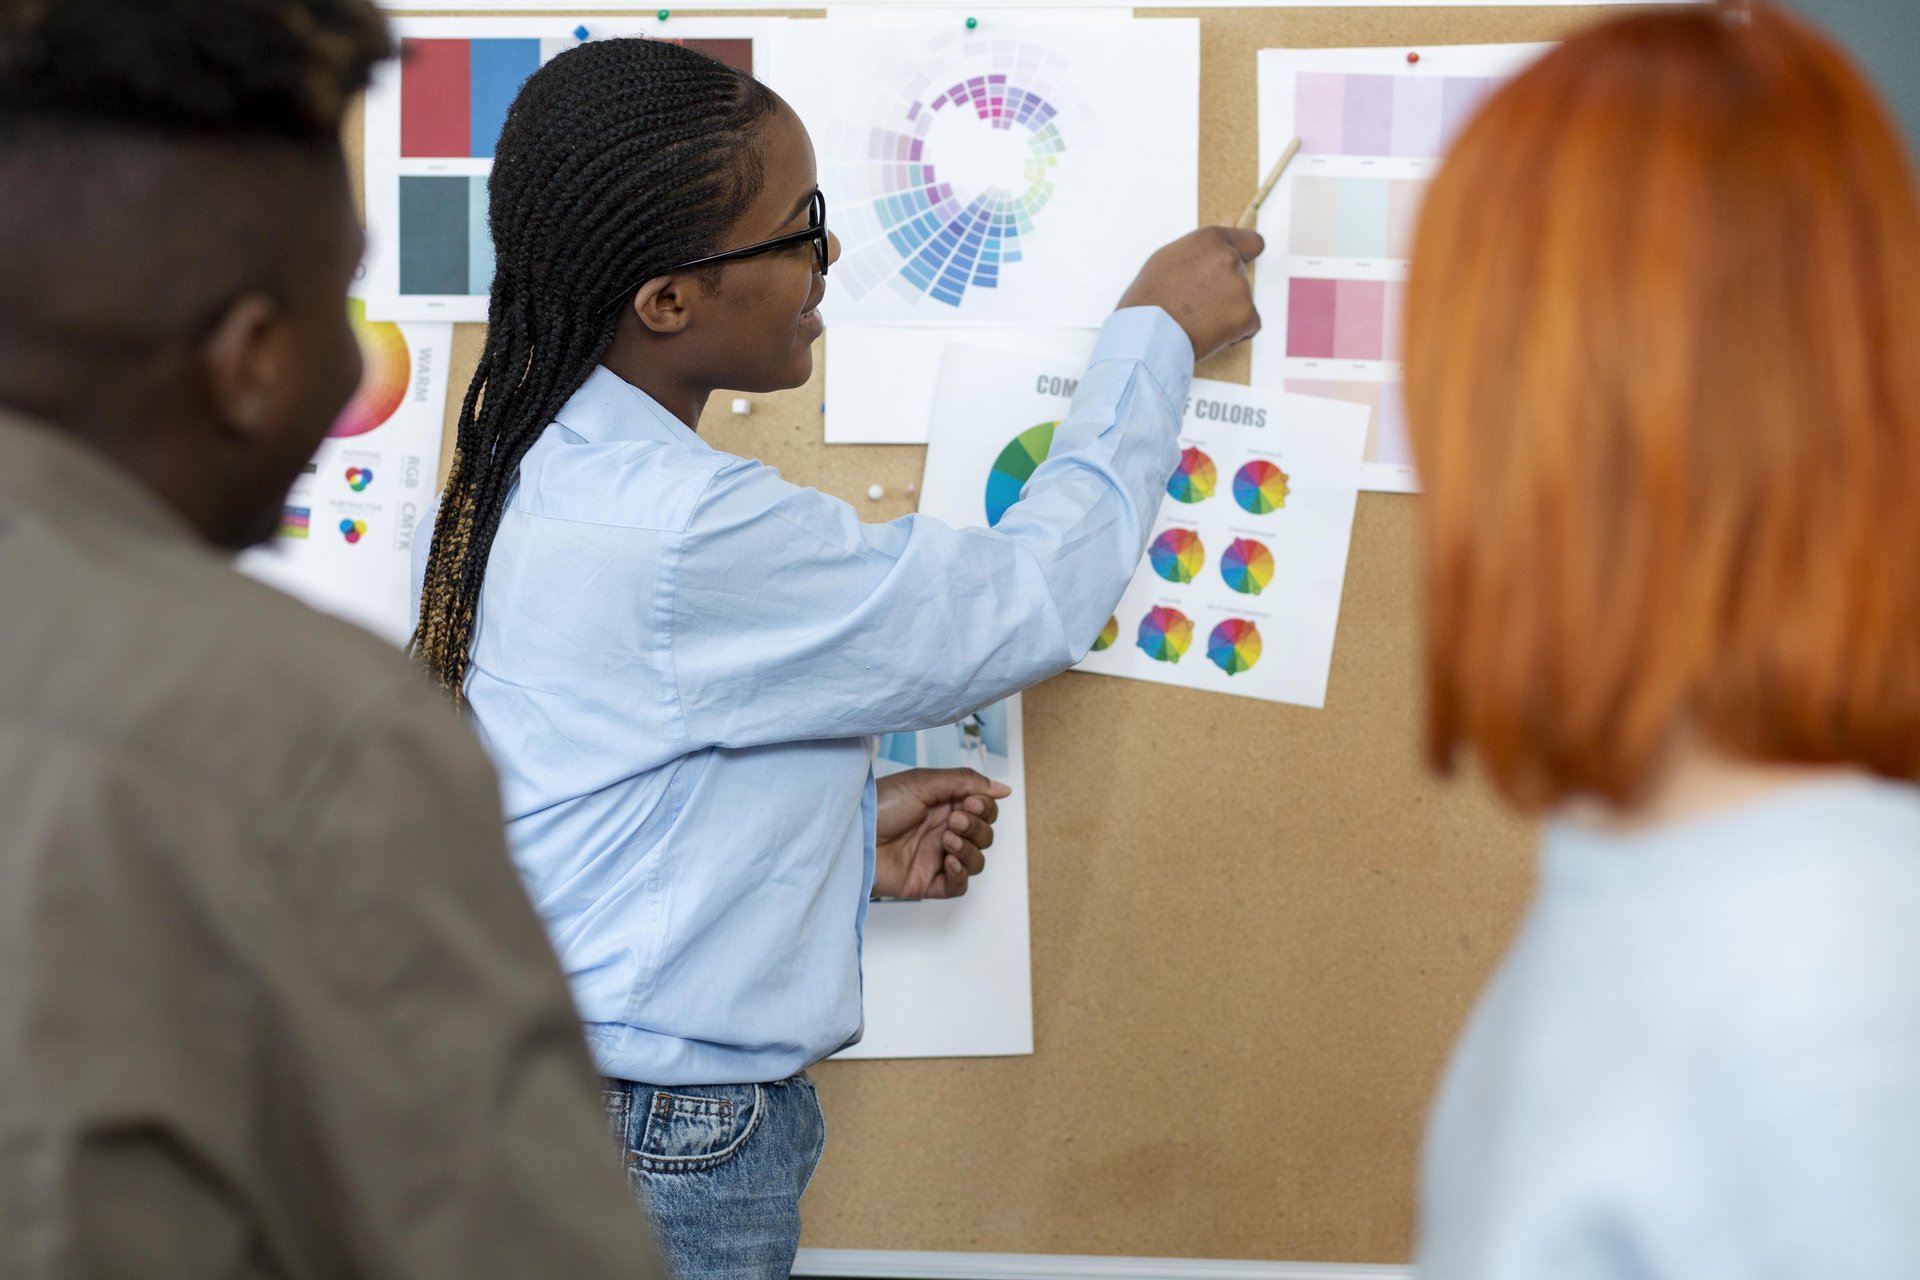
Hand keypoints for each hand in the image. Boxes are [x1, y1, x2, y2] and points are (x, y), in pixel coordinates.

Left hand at [872, 768, 1009, 899]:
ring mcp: (935, 857)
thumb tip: (1003, 789)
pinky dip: (961, 874)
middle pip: (984, 835)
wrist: (853, 835)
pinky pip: (958, 885)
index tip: (972, 804)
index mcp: (944, 805)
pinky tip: (949, 861)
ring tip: (947, 840)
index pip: (983, 811)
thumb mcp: (924, 782)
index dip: (985, 809)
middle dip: (976, 828)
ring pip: (976, 861)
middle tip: (954, 821)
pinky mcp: (926, 881)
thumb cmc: (881, 804)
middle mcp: (943, 830)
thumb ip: (966, 782)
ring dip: (969, 850)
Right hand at [1115, 226, 1264, 361]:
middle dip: (1226, 287)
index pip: (1250, 242)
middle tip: (1198, 302)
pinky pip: (1249, 324)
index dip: (1244, 255)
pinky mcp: (1246, 316)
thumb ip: (1204, 244)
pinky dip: (1234, 331)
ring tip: (1197, 319)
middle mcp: (1229, 259)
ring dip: (1227, 310)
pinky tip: (1209, 332)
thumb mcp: (1169, 258)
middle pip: (1241, 274)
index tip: (1239, 264)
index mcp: (1211, 240)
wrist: (1146, 335)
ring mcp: (1240, 288)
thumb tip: (1229, 221)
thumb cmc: (1148, 298)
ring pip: (1243, 300)